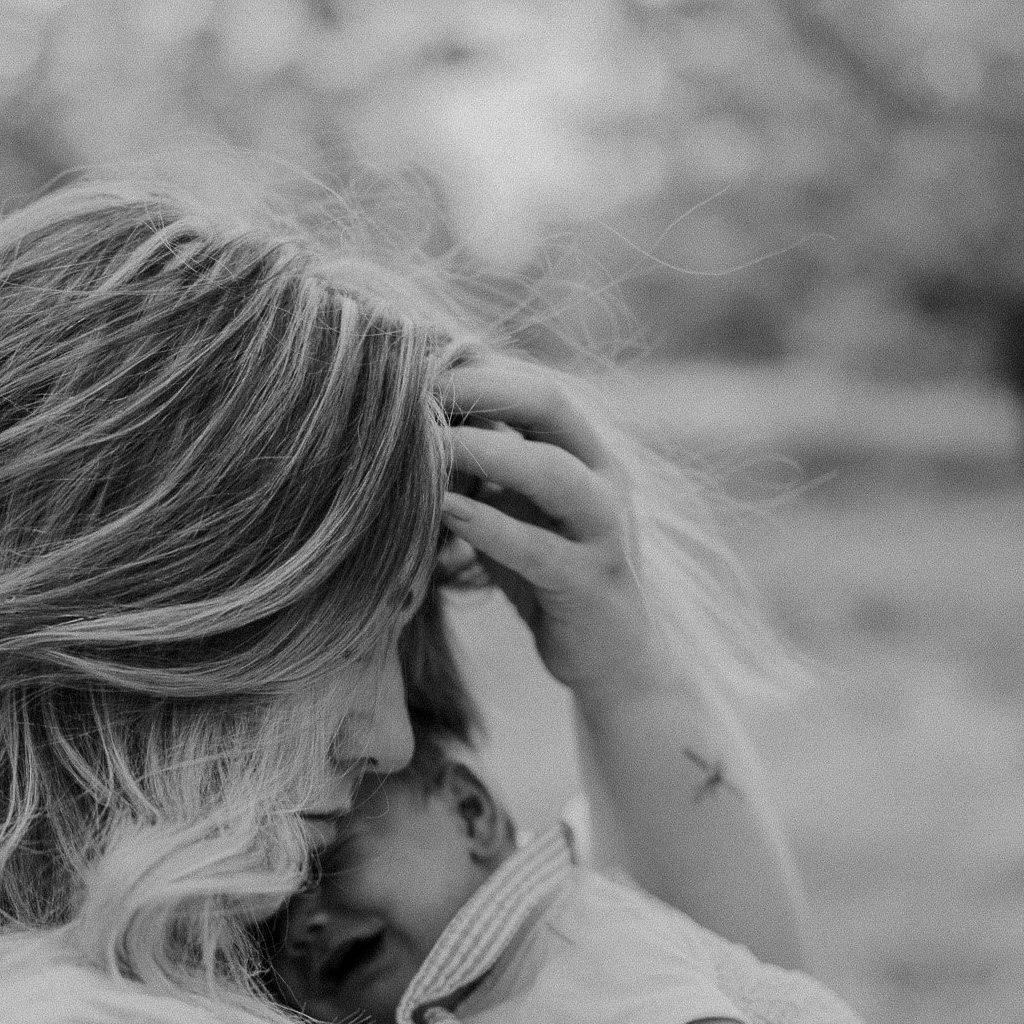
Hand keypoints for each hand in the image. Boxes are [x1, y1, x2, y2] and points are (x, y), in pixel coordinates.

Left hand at [437, 363, 670, 702]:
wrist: (608, 656)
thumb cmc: (548, 573)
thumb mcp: (515, 507)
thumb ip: (485, 463)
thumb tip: (419, 413)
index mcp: (587, 451)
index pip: (534, 386)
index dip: (476, 370)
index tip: (414, 366)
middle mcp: (605, 478)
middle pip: (549, 405)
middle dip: (480, 390)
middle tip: (416, 390)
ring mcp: (604, 530)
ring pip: (552, 473)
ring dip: (486, 452)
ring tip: (429, 443)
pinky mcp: (591, 584)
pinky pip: (541, 550)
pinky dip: (491, 528)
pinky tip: (447, 513)